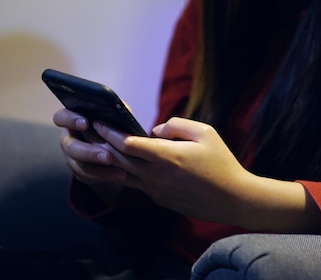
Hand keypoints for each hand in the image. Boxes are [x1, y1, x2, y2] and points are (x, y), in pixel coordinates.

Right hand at [52, 108, 126, 185]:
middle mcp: (68, 139)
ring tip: (120, 172)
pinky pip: (88, 177)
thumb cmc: (114, 122)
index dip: (70, 120)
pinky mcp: (80, 172)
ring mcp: (72, 157)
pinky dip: (105, 177)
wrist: (119, 145)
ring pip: (79, 166)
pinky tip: (120, 176)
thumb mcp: (115, 113)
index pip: (61, 117)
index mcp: (72, 120)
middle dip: (90, 152)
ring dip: (100, 170)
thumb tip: (117, 111)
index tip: (86, 123)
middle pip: (71, 147)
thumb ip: (113, 109)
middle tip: (108, 157)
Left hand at [92, 117, 255, 224]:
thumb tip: (154, 130)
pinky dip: (124, 173)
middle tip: (87, 132)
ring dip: (107, 161)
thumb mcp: (205, 132)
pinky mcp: (159, 199)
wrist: (233, 199)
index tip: (97, 122)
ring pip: (123, 174)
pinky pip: (136, 184)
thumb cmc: (222, 162)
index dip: (109, 132)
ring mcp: (155, 190)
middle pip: (118, 159)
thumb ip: (176, 125)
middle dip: (101, 144)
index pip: (127, 144)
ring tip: (94, 147)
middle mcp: (156, 175)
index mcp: (166, 156)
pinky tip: (118, 163)